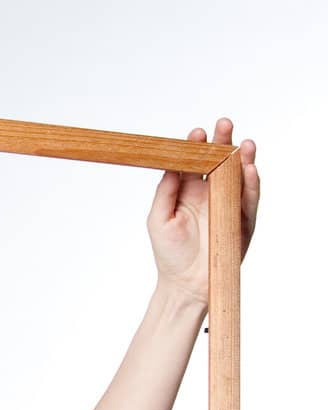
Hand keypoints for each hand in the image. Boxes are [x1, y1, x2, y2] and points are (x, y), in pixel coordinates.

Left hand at [146, 117, 259, 306]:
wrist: (186, 284)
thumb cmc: (169, 253)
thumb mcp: (158, 219)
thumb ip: (165, 191)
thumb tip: (172, 164)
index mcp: (188, 189)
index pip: (195, 160)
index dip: (197, 146)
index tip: (197, 133)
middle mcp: (210, 193)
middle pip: (220, 161)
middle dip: (223, 142)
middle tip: (225, 125)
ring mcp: (228, 205)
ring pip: (239, 176)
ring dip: (243, 159)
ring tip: (244, 144)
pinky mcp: (243, 221)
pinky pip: (250, 200)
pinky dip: (251, 185)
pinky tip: (250, 170)